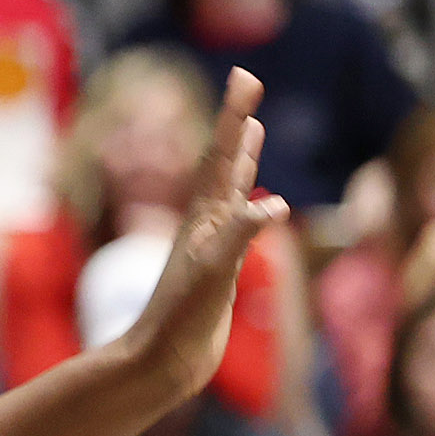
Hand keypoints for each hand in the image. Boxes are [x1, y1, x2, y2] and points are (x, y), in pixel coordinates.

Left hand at [126, 70, 289, 399]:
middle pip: (224, 160)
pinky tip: (257, 204)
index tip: (244, 74)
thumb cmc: (181, 320)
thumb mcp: (214, 274)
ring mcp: (210, 243)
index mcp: (204, 217)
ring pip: (229, 188)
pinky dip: (248, 204)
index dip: (235, 114)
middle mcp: (205, 223)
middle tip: (248, 82)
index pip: (222, 154)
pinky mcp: (216, 267)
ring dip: (242, 156)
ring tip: (252, 126)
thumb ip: (240, 237)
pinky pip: (236, 223)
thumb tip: (274, 205)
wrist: (160, 361)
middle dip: (238, 120)